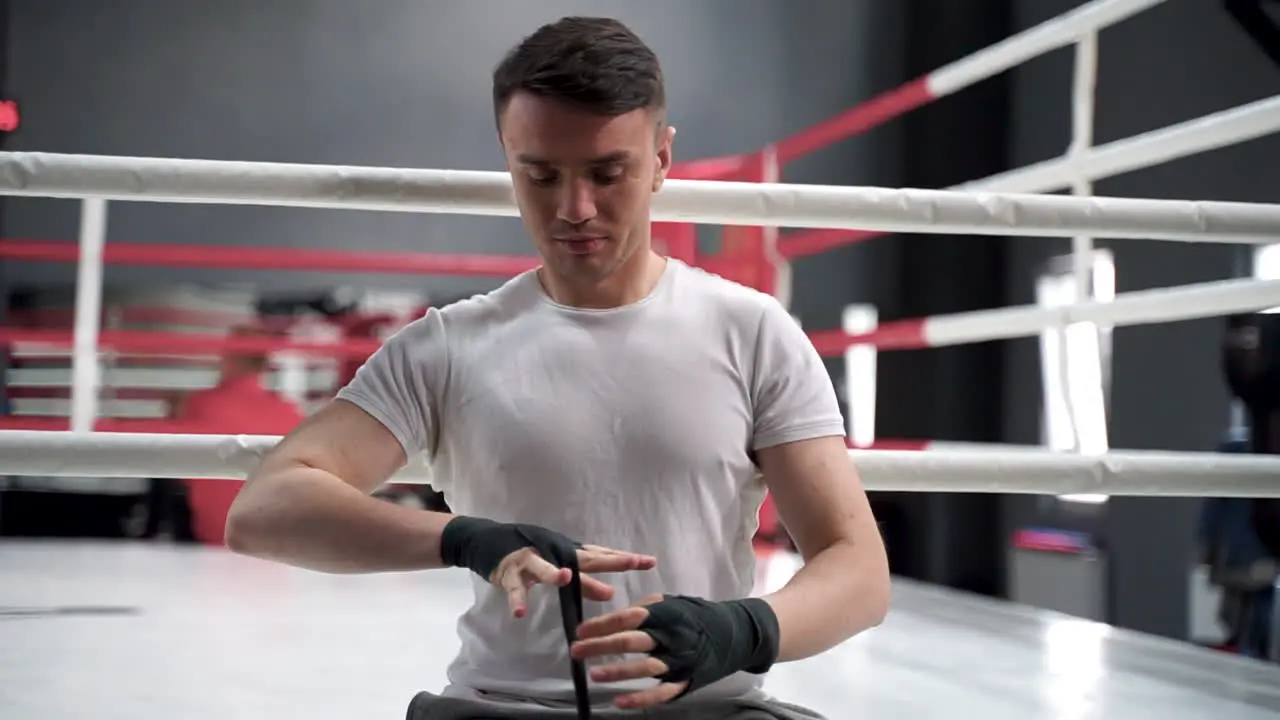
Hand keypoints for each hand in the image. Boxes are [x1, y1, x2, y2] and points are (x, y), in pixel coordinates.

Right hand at [436, 516, 656, 618]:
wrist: (489, 542)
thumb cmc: (532, 556)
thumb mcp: (561, 568)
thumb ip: (586, 583)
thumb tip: (612, 595)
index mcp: (568, 552)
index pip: (601, 555)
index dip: (624, 559)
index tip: (650, 561)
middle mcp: (553, 553)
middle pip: (584, 557)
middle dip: (608, 561)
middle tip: (631, 563)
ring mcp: (530, 560)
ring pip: (543, 567)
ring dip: (554, 573)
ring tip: (567, 578)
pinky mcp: (509, 573)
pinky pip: (514, 589)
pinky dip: (517, 601)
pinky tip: (520, 614)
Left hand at [571, 594, 685, 708]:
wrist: (730, 635)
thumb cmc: (693, 617)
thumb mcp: (671, 603)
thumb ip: (644, 608)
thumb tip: (614, 618)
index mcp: (665, 615)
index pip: (628, 618)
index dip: (602, 624)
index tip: (580, 630)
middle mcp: (670, 638)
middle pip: (632, 642)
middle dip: (601, 646)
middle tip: (577, 650)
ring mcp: (677, 661)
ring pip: (645, 668)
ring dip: (617, 672)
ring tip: (593, 674)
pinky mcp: (683, 681)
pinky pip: (660, 693)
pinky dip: (639, 699)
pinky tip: (619, 701)